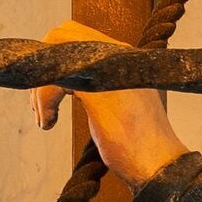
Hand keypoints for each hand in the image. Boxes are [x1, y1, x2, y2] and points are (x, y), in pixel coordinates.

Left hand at [28, 17, 194, 186]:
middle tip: (41, 104)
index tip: (50, 92)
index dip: (55, 57)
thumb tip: (72, 84)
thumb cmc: (142, 145)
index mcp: (126, 58)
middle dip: (42, 67)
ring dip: (40, 87)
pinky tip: (49, 122)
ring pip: (55, 52)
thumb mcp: (122, 105)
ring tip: (45, 117)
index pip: (77, 34)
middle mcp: (120, 56)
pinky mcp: (100, 93)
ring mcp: (110, 71)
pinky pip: (56, 80)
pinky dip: (44, 100)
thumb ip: (103, 87)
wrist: (161, 167)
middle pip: (62, 35)